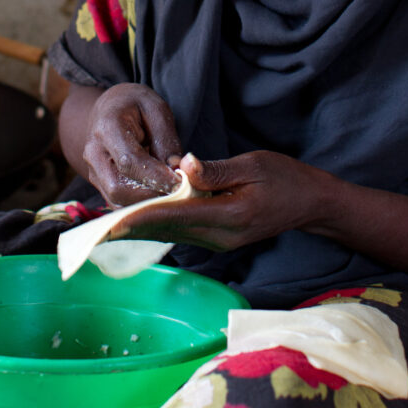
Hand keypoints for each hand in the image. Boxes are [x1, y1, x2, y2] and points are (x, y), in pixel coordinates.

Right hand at [82, 83, 182, 205]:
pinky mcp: (99, 184)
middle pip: (118, 188)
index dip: (156, 177)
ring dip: (147, 203)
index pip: (130, 161)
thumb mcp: (157, 110)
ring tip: (173, 196)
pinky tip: (160, 197)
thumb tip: (175, 170)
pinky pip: (118, 203)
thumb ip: (166, 139)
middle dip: (151, 195)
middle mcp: (94, 153)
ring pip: (117, 201)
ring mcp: (93, 171)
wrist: (110, 108)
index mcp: (107, 128)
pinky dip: (141, 205)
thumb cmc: (136, 105)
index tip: (181, 183)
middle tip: (181, 193)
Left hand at [115, 150, 330, 249]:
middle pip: (168, 230)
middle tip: (97, 228)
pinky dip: (159, 225)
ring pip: (172, 234)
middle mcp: (220, 236)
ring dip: (142, 228)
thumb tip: (183, 167)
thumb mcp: (253, 165)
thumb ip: (216, 170)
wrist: (310, 204)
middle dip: (132, 227)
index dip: (143, 215)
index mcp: (230, 216)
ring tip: (108, 225)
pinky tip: (138, 220)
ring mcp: (219, 242)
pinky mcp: (218, 239)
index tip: (114, 219)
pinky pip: (182, 232)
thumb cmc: (285, 178)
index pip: (177, 215)